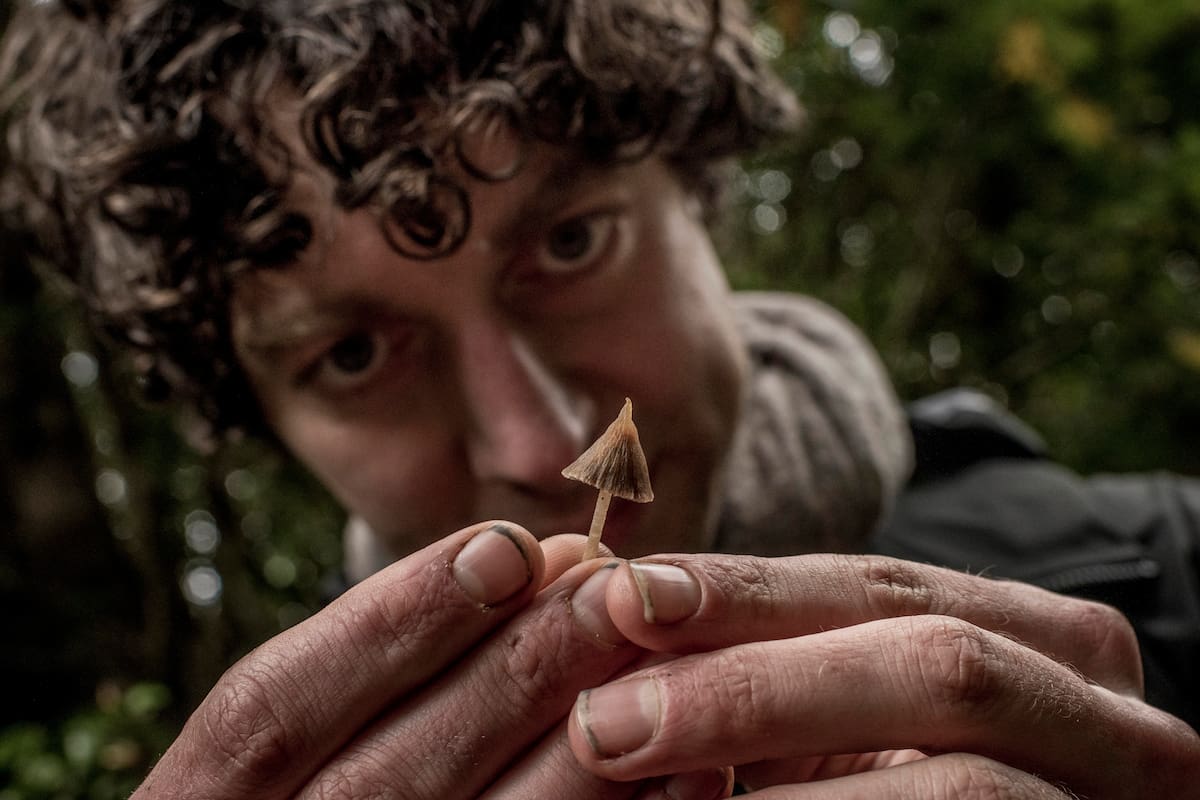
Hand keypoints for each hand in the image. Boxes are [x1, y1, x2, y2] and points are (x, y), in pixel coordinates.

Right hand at [132, 521, 725, 798]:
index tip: (508, 545)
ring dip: (573, 742)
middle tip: (606, 584)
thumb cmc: (323, 790)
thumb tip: (527, 559)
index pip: (269, 710)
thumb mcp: (301, 741)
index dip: (391, 620)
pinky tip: (693, 769)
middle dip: (506, 669)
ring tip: (649, 651)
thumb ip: (377, 673)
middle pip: (384, 777)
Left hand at [567, 553, 1199, 797]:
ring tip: (652, 781)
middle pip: (931, 662)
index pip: (883, 586)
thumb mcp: (851, 716)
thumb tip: (626, 608)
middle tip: (613, 721)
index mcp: (1042, 638)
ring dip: (788, 774)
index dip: (749, 591)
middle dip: (757, 688)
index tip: (626, 595)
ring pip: (962, 779)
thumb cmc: (906, 788)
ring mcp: (1118, 798)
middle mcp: (1105, 708)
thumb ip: (778, 662)